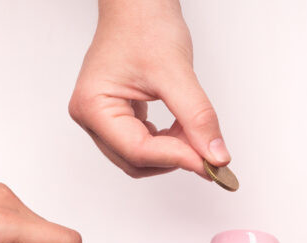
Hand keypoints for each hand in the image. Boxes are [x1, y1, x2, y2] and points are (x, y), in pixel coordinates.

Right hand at [69, 0, 228, 178]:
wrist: (139, 4)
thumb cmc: (144, 24)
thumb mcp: (176, 72)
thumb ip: (197, 118)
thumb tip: (215, 156)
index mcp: (93, 106)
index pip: (137, 150)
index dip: (177, 158)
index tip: (210, 162)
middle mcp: (91, 117)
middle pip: (136, 161)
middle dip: (174, 157)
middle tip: (208, 151)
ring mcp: (102, 120)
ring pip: (141, 159)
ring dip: (172, 152)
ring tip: (193, 130)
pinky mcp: (117, 118)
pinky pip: (144, 145)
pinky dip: (168, 144)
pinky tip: (182, 128)